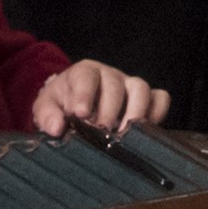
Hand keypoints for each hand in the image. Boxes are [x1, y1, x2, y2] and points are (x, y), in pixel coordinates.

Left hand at [32, 61, 171, 138]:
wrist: (74, 104)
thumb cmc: (61, 105)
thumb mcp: (47, 107)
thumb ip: (47, 115)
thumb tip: (56, 127)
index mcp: (84, 73)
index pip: (86, 77)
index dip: (85, 94)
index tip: (80, 114)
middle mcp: (110, 75)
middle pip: (115, 84)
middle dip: (109, 110)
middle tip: (101, 133)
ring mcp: (130, 85)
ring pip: (141, 88)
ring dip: (135, 111)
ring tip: (125, 135)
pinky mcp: (146, 98)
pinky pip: (160, 98)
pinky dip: (157, 112)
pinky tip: (145, 133)